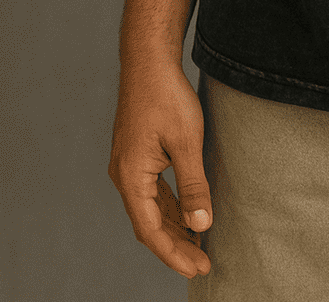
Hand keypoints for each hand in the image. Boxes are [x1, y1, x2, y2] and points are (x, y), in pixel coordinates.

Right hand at [108, 55, 213, 279]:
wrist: (148, 62)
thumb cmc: (166, 97)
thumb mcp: (187, 142)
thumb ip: (194, 185)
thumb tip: (202, 224)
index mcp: (132, 178)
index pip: (152, 230)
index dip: (175, 253)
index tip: (198, 267)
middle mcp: (125, 177)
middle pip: (150, 224)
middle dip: (176, 246)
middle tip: (203, 263)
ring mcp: (129, 167)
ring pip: (151, 210)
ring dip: (173, 228)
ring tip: (199, 245)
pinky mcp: (137, 157)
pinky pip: (153, 193)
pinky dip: (170, 208)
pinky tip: (187, 215)